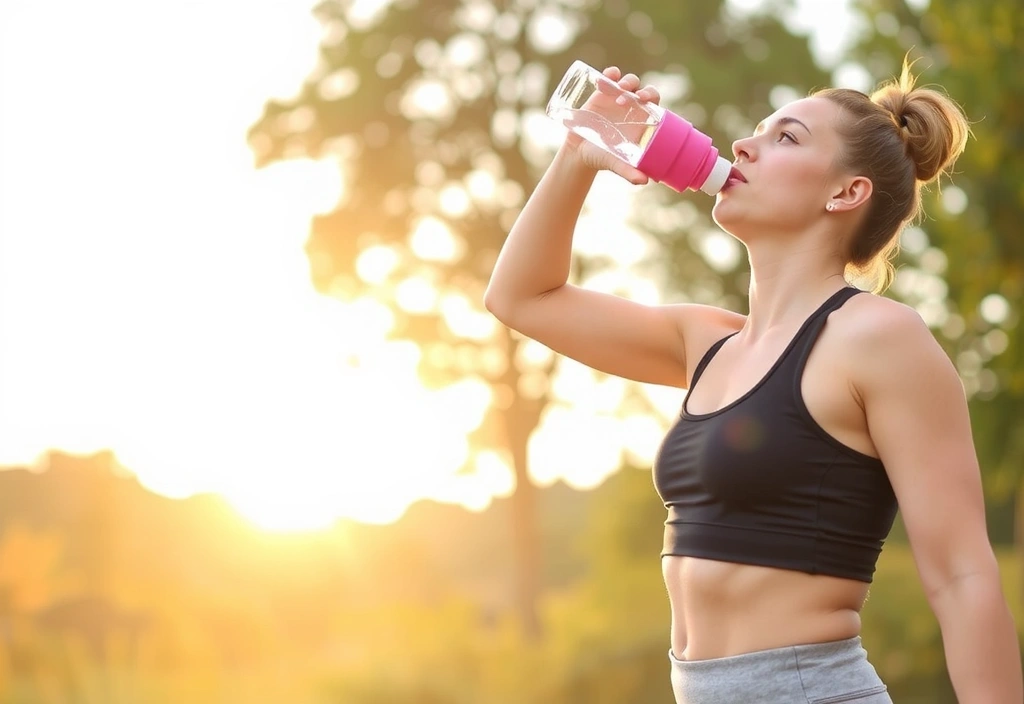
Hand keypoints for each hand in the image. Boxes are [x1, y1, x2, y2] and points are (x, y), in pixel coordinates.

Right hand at [563, 66, 660, 185]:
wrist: (579, 153)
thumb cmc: (601, 159)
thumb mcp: (615, 164)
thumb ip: (628, 171)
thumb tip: (644, 182)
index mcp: (641, 121)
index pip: (653, 103)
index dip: (651, 96)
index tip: (644, 100)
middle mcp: (631, 108)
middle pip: (641, 90)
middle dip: (638, 87)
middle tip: (629, 94)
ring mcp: (616, 99)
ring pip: (626, 83)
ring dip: (625, 81)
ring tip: (616, 89)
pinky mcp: (601, 94)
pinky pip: (608, 79)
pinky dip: (609, 74)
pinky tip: (606, 76)